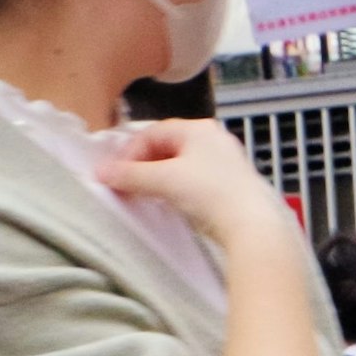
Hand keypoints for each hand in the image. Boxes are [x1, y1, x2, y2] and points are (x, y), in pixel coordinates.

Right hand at [96, 118, 292, 247]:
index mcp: (199, 128)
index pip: (152, 132)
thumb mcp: (164, 181)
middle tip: (126, 185)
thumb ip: (130, 175)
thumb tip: (102, 172)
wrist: (253, 226)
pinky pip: (196, 180)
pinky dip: (178, 188)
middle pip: (167, 147)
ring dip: (159, 178)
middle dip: (142, 165)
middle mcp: (215, 139)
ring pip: (181, 164)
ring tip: (145, 195)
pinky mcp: (232, 185)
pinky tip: (171, 203)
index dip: (129, 152)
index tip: (115, 174)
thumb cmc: (211, 194)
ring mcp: (226, 162)